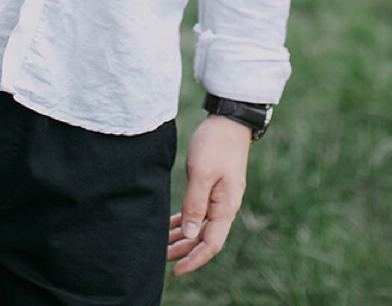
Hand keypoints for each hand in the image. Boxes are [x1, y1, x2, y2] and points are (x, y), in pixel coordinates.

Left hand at [166, 115, 250, 273]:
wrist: (229, 121)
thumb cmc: (215, 144)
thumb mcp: (202, 174)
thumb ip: (195, 205)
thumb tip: (191, 234)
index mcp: (226, 207)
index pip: (212, 244)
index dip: (194, 259)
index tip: (177, 269)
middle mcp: (226, 206)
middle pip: (206, 237)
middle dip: (185, 250)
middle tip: (162, 257)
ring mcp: (221, 197)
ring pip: (202, 225)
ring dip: (184, 236)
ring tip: (163, 244)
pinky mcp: (215, 187)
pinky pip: (201, 211)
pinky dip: (187, 220)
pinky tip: (173, 223)